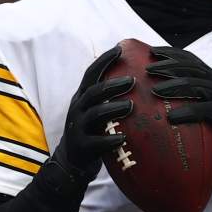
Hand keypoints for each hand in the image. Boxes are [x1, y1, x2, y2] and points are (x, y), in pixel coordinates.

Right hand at [51, 46, 134, 185]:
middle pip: (93, 92)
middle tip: (133, 81)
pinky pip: (96, 143)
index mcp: (83, 97)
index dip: (104, 61)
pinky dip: (110, 140)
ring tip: (131, 106)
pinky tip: (123, 138)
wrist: (72, 161)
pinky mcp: (82, 147)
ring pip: (94, 115)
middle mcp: (78, 109)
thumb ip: (110, 96)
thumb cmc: (93, 131)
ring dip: (113, 109)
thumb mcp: (97, 110)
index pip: (91, 74)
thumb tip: (140, 77)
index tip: (119, 49)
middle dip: (112, 85)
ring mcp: (78, 128)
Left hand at [146, 46, 211, 155]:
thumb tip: (161, 89)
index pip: (189, 58)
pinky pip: (202, 109)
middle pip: (189, 68)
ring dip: (172, 86)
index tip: (152, 51)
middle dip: (167, 66)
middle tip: (148, 69)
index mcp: (211, 75)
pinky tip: (171, 117)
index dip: (171, 52)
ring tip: (155, 91)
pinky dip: (185, 112)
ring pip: (194, 84)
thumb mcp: (206, 98)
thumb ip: (191, 90)